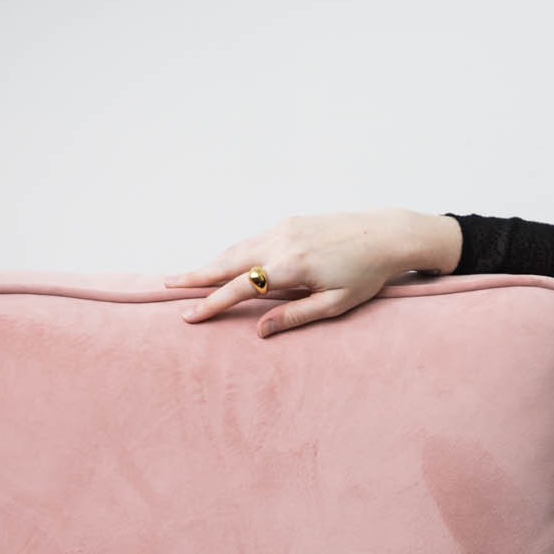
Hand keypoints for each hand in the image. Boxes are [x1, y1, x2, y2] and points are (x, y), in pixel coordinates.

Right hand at [163, 209, 431, 338]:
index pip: (240, 288)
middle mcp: (281, 243)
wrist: (387, 234)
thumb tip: (259, 332)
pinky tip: (225, 263)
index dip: (211, 304)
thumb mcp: (335, 304)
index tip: (188, 316)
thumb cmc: (367, 274)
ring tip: (188, 277)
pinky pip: (253, 240)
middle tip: (167, 286)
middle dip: (196, 275)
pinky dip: (234, 252)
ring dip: (212, 262)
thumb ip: (295, 317)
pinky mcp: (290, 222)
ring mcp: (284, 228)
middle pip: (227, 261)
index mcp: (291, 268)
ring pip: (238, 248)